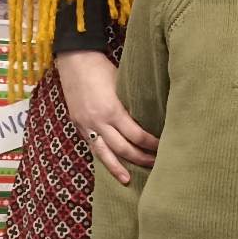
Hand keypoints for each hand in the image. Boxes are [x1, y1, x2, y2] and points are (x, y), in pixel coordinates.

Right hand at [54, 51, 157, 185]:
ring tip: (127, 180)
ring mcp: (85, 124)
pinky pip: (91, 146)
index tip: (163, 147)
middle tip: (155, 165)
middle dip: (140, 159)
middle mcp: (98, 121)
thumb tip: (153, 116)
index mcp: (113, 110)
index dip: (151, 144)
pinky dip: (102, 157)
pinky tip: (110, 164)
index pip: (137, 135)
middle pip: (122, 149)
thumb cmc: (102, 67)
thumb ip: (133, 103)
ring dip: (117, 168)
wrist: (74, 59)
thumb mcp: (123, 84)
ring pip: (103, 154)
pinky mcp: (77, 124)